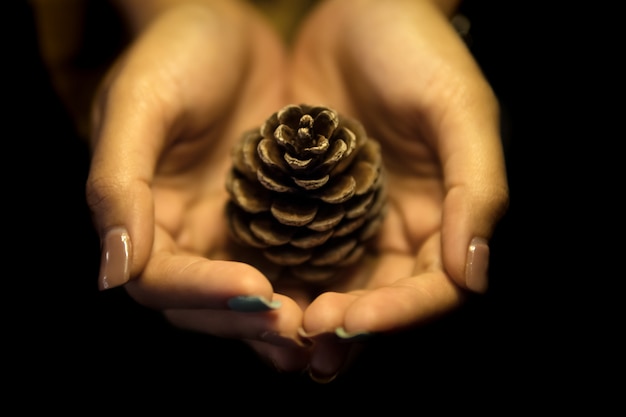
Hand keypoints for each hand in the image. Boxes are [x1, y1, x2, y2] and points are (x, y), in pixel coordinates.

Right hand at [87, 2, 309, 371]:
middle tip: (297, 327)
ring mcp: (233, 232)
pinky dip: (309, 292)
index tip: (255, 289)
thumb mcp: (140, 104)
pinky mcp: (277, 221)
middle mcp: (186, 235)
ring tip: (322, 337)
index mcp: (144, 216)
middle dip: (247, 319)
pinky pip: (289, 267)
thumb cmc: (177, 53)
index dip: (203, 292)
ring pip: (249, 298)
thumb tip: (111, 274)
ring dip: (281, 323)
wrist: (229, 29)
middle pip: (206, 303)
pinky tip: (339, 306)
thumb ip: (117, 185)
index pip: (160, 278)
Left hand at [285, 0, 509, 378]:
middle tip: (304, 337)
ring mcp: (350, 221)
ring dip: (307, 312)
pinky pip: (295, 252)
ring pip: (335, 286)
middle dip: (346, 324)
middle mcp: (399, 230)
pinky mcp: (307, 205)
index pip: (431, 288)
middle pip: (380, 299)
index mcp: (446, 217)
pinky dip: (280, 275)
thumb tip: (475, 275)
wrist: (359, 10)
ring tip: (275, 329)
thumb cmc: (417, 49)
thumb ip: (477, 190)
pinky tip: (252, 288)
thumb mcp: (457, 109)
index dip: (396, 313)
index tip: (350, 320)